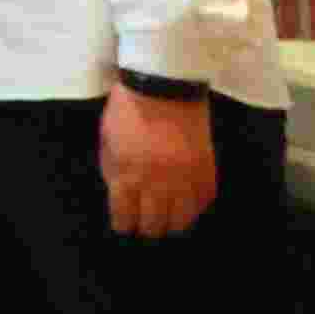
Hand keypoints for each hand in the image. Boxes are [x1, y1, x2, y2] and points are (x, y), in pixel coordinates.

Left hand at [101, 84, 219, 238]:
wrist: (164, 86)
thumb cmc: (127, 109)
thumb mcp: (108, 141)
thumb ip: (113, 170)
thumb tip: (120, 194)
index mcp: (126, 174)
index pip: (125, 216)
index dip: (124, 224)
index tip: (125, 226)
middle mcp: (157, 183)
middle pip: (154, 223)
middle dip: (147, 227)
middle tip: (146, 225)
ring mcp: (185, 179)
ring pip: (182, 219)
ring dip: (172, 222)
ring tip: (168, 220)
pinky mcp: (206, 170)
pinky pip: (203, 202)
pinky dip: (195, 207)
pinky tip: (187, 206)